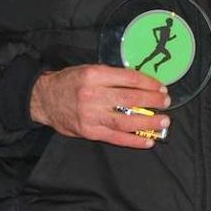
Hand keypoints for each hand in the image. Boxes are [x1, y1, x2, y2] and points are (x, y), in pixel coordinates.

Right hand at [29, 65, 169, 148]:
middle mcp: (93, 95)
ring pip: (125, 121)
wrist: (44, 99)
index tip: (162, 88)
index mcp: (95, 75)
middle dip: (152, 102)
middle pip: (129, 99)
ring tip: (164, 122)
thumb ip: (113, 76)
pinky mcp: (89, 132)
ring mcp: (90, 116)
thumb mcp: (90, 69)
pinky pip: (115, 138)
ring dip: (148, 123)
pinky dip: (133, 140)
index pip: (129, 79)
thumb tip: (142, 83)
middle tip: (166, 103)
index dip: (149, 83)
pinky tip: (148, 140)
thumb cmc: (71, 82)